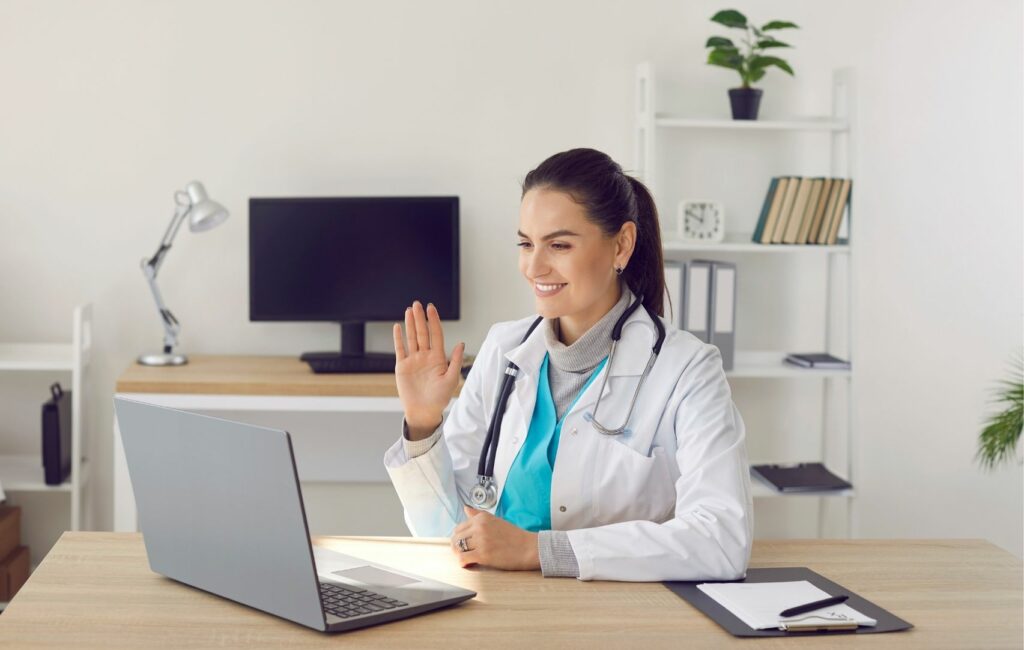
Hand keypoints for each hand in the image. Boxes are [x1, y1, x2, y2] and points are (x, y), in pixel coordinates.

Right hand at [393, 301, 464, 438]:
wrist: (424, 412)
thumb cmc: (439, 398)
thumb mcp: (451, 379)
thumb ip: (455, 361)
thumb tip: (461, 343)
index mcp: (438, 358)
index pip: (436, 334)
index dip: (433, 321)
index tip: (431, 308)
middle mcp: (425, 356)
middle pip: (422, 333)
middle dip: (420, 318)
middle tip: (417, 304)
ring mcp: (413, 360)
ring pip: (411, 338)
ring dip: (410, 324)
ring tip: (409, 310)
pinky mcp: (402, 366)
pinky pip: (399, 349)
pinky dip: (398, 338)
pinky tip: (397, 327)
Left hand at [451, 506, 539, 570]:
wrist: (529, 548)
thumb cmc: (514, 536)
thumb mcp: (496, 520)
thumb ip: (479, 515)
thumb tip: (466, 508)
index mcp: (482, 518)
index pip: (459, 528)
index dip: (460, 538)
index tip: (464, 545)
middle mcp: (480, 527)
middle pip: (456, 538)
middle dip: (457, 547)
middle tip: (464, 553)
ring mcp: (481, 540)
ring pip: (457, 548)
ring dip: (459, 555)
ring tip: (467, 559)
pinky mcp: (483, 554)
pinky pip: (463, 559)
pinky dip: (463, 563)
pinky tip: (469, 564)